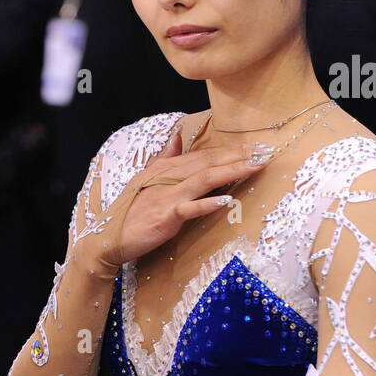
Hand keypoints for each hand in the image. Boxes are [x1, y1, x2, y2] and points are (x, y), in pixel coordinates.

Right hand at [73, 129, 272, 276]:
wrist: (109, 237)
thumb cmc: (131, 211)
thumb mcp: (147, 180)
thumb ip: (165, 159)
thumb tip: (178, 138)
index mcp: (165, 168)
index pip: (203, 154)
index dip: (231, 149)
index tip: (257, 145)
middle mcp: (167, 177)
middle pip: (209, 162)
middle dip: (239, 155)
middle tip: (267, 149)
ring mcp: (167, 196)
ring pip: (205, 179)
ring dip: (232, 171)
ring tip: (256, 166)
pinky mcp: (166, 216)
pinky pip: (191, 208)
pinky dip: (208, 203)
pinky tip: (227, 199)